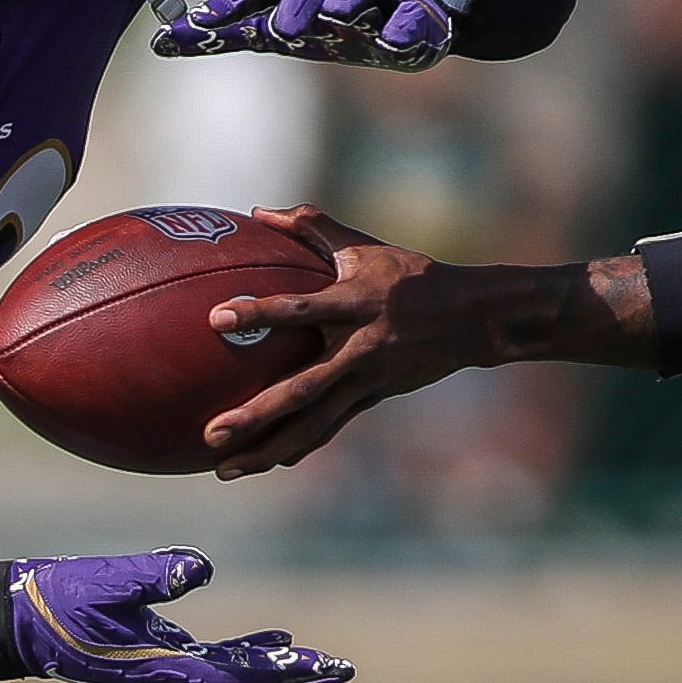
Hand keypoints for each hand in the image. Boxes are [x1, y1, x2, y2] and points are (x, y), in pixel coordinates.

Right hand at [6, 549, 350, 682]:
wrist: (16, 620)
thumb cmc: (57, 599)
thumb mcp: (105, 580)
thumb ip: (152, 575)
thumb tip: (201, 568)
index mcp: (159, 669)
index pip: (235, 677)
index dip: (280, 673)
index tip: (321, 666)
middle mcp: (168, 680)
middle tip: (343, 675)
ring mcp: (163, 672)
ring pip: (234, 682)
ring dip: (279, 675)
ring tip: (323, 667)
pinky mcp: (157, 658)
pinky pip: (215, 665)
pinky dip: (250, 657)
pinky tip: (277, 642)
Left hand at [152, 0, 458, 69]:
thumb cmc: (340, 19)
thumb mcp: (289, 26)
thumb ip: (233, 33)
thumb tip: (159, 42)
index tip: (210, 18)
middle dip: (299, 0)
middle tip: (283, 30)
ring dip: (348, 1)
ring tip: (337, 17)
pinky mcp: (421, 12)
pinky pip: (414, 17)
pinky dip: (405, 28)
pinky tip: (395, 42)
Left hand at [197, 205, 498, 475]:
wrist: (470, 319)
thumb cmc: (410, 275)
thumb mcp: (363, 246)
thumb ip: (310, 226)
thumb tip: (258, 213)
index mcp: (355, 304)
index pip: (301, 309)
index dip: (260, 313)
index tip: (217, 318)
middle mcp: (359, 349)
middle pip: (303, 388)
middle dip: (257, 414)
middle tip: (211, 432)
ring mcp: (366, 381)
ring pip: (312, 423)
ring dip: (267, 448)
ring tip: (223, 469)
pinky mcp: (371, 399)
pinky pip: (328, 428)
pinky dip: (296, 447)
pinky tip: (262, 463)